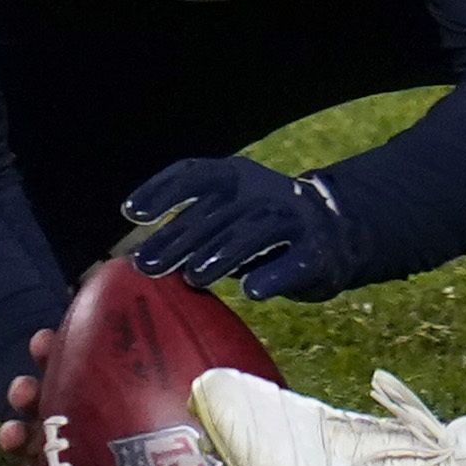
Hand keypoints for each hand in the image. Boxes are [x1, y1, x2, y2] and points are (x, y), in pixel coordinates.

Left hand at [121, 154, 363, 302]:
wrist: (334, 233)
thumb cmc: (257, 228)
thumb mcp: (225, 215)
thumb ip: (188, 230)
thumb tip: (137, 260)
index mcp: (236, 176)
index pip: (194, 174)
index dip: (162, 190)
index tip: (132, 214)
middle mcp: (264, 192)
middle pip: (218, 212)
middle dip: (180, 238)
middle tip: (147, 266)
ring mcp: (294, 220)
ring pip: (255, 232)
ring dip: (224, 253)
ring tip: (195, 277)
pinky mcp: (317, 253)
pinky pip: (295, 262)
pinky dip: (274, 274)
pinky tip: (252, 291)